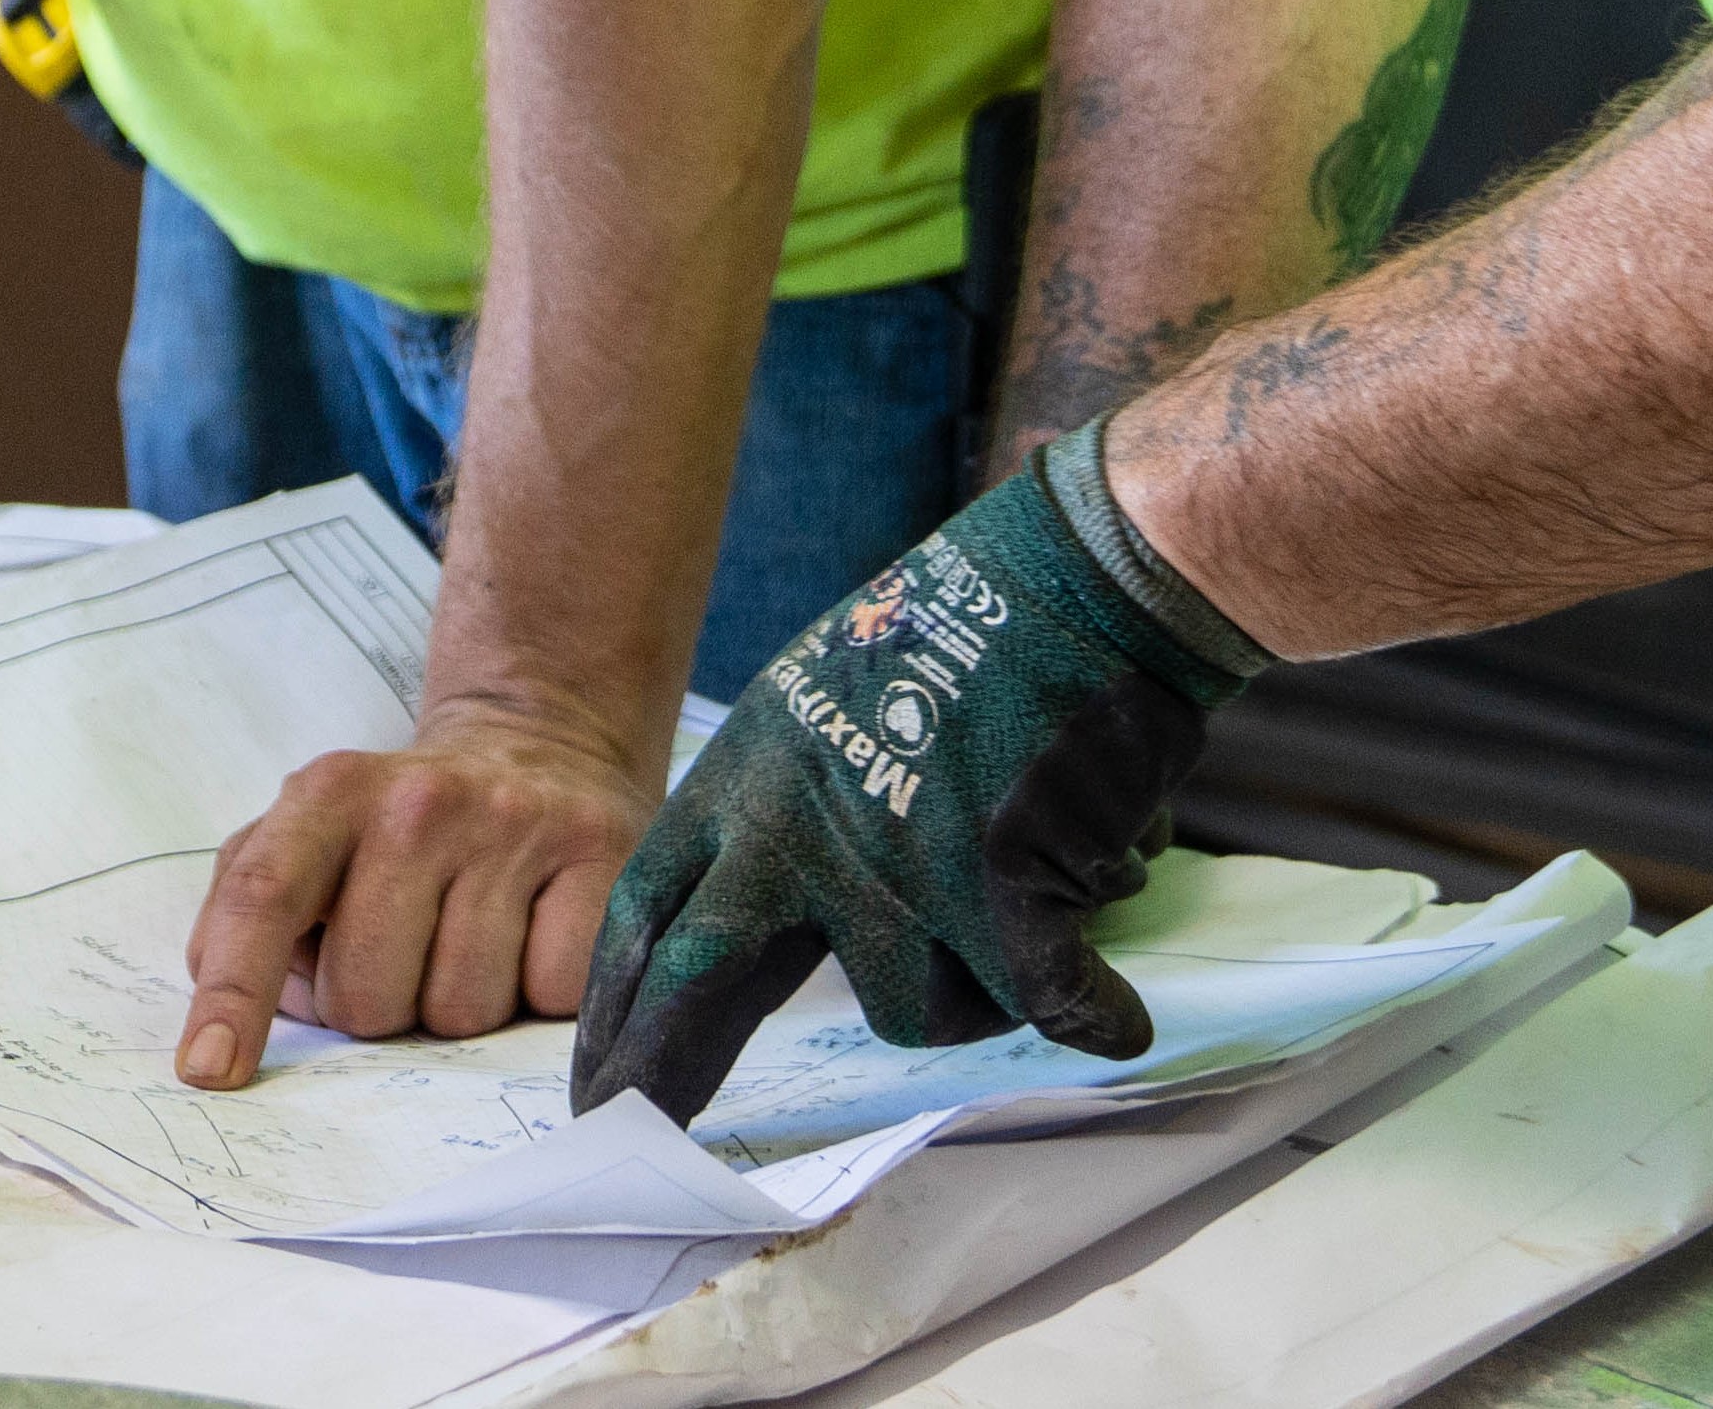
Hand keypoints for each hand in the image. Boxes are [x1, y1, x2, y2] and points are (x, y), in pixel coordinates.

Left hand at [177, 702, 657, 1088]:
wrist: (539, 743)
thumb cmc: (401, 829)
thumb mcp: (308, 838)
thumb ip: (244, 912)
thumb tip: (223, 1023)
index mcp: (328, 794)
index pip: (265, 894)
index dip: (234, 990)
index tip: (210, 1071)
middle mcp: (418, 799)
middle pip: (369, 997)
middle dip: (381, 1008)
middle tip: (410, 951)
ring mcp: (512, 821)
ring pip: (462, 1013)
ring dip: (461, 1006)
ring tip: (474, 937)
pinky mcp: (598, 848)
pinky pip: (553, 996)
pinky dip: (542, 993)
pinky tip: (536, 934)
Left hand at [568, 435, 1265, 1123]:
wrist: (1080, 579)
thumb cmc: (971, 627)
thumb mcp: (830, 698)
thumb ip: (792, 807)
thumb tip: (780, 913)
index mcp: (751, 772)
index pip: (648, 908)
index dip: (617, 1005)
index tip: (595, 1082)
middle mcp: (798, 826)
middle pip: (701, 980)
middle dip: (662, 1070)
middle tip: (631, 1133)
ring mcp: (889, 867)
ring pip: (910, 1006)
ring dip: (971, 976)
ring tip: (1023, 887)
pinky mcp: (992, 897)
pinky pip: (1043, 1006)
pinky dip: (1092, 1010)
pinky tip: (1117, 1010)